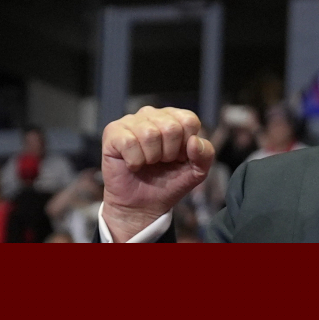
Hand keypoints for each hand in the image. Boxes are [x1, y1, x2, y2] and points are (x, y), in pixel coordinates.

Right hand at [101, 107, 214, 241]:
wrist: (142, 205)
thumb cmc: (168, 183)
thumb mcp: (196, 171)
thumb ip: (205, 155)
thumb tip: (194, 140)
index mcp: (174, 118)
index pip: (189, 120)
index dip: (186, 146)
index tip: (178, 158)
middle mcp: (152, 114)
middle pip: (171, 127)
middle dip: (169, 153)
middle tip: (160, 162)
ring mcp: (131, 121)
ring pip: (150, 134)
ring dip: (151, 158)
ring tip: (147, 163)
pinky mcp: (113, 132)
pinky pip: (129, 142)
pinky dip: (134, 161)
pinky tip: (133, 164)